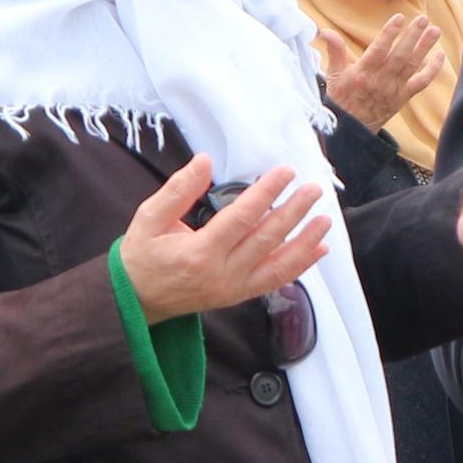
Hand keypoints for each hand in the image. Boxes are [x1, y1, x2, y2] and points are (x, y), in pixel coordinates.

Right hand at [116, 153, 329, 319]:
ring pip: (278, 265)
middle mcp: (221, 274)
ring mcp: (233, 289)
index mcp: (199, 252)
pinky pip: (275, 281)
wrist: (136, 301)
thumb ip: (178, 190)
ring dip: (305, 241)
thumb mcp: (148, 218)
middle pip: (266, 239)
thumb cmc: (141, 256)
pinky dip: (299, 266)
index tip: (285, 172)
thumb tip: (204, 161)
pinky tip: (318, 250)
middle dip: (293, 212)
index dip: (266, 193)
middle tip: (312, 189)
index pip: (242, 218)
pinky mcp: (238, 296)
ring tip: (325, 219)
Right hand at [322, 14, 444, 127]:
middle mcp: (380, 81)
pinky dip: (432, 70)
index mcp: (362, 74)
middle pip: (400, 56)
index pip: (378, 50)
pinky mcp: (403, 97)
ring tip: (434, 30)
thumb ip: (334, 50)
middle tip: (422, 19)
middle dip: (412, 36)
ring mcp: (394, 90)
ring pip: (412, 66)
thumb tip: (324, 31)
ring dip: (425, 47)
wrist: (352, 129)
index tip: (399, 17)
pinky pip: (421, 83)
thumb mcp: (333, 75)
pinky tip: (440, 55)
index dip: (389, 34)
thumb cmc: (342, 99)